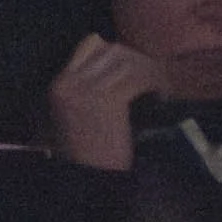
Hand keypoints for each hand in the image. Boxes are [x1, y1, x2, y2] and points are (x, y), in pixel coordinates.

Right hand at [48, 34, 164, 172]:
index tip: (135, 65)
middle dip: (138, 59)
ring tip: (160, 86)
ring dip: (151, 71)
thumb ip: (90, 86)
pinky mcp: (109, 101)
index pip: (91, 43)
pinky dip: (156, 83)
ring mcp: (88, 91)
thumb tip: (122, 60)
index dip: (118, 50)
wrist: (88, 178)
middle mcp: (70, 83)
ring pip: (129, 61)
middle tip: (154, 75)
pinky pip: (140, 78)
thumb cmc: (88, 149)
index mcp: (60, 83)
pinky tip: (162, 95)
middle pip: (113, 49)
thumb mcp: (78, 112)